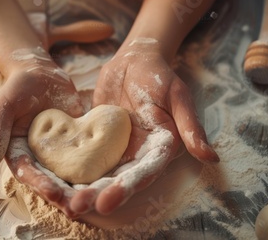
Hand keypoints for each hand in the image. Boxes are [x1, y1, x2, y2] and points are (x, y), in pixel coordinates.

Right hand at [0, 47, 83, 216]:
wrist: (40, 73)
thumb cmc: (17, 88)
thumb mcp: (3, 108)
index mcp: (19, 154)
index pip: (30, 174)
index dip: (41, 185)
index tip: (54, 193)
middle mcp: (40, 158)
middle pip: (53, 180)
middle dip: (65, 195)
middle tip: (79, 206)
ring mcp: (61, 152)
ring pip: (72, 173)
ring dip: (83, 187)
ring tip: (97, 197)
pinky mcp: (78, 142)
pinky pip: (88, 155)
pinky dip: (98, 165)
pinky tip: (111, 174)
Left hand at [70, 41, 218, 214]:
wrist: (134, 61)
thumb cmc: (160, 76)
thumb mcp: (178, 98)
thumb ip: (190, 128)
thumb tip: (211, 158)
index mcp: (159, 148)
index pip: (143, 173)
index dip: (126, 188)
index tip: (106, 201)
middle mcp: (138, 154)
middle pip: (119, 179)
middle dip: (99, 194)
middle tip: (77, 206)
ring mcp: (118, 148)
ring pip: (101, 173)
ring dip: (85, 188)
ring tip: (66, 202)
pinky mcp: (99, 140)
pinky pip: (86, 156)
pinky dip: (74, 168)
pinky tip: (56, 179)